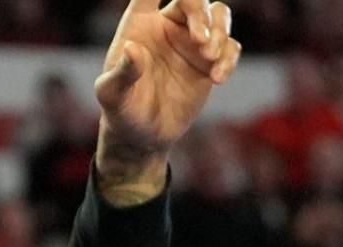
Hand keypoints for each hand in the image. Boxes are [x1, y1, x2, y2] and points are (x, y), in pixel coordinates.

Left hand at [91, 0, 241, 202]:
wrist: (143, 136)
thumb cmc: (121, 110)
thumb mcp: (112, 95)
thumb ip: (121, 73)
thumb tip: (133, 50)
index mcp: (139, 23)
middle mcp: (167, 26)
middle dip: (201, 14)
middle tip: (200, 42)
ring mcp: (191, 43)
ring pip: (218, 15)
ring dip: (220, 32)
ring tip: (210, 58)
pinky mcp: (209, 62)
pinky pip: (230, 47)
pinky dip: (229, 59)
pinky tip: (217, 79)